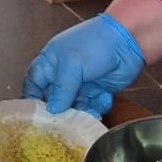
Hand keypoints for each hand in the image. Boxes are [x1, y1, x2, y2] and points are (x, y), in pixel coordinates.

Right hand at [22, 13, 144, 115]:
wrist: (128, 40)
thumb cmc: (95, 43)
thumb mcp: (72, 65)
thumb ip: (61, 89)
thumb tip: (52, 110)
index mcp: (51, 62)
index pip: (34, 83)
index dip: (33, 98)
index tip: (36, 115)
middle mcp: (64, 74)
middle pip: (55, 99)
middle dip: (60, 111)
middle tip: (65, 121)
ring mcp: (82, 83)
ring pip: (75, 106)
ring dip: (82, 111)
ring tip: (90, 112)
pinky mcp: (99, 89)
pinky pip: (93, 105)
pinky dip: (98, 106)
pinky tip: (104, 99)